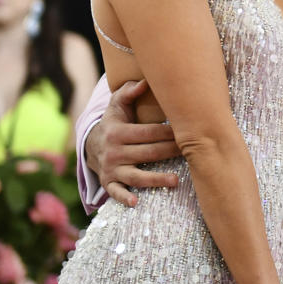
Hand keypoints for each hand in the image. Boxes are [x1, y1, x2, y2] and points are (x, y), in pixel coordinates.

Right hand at [84, 79, 179, 206]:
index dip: (167, 132)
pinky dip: (124, 198)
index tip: (186, 131)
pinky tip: (136, 202)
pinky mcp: (108, 182)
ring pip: (136, 176)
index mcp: (118, 131)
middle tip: (192, 152)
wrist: (91, 145)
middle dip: (170, 152)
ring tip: (176, 180)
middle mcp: (114, 151)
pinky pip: (115, 192)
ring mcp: (111, 169)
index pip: (147, 133)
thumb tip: (144, 81)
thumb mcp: (117, 105)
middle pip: (147, 153)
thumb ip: (129, 92)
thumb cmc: (114, 122)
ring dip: (155, 180)